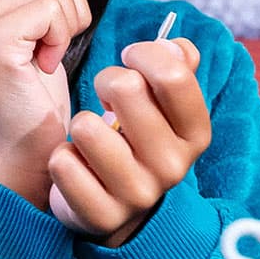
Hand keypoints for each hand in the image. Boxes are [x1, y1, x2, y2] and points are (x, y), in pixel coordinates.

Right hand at [0, 0, 88, 206]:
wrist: (24, 155)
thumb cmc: (39, 101)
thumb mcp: (49, 37)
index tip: (51, 39)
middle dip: (71, 7)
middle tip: (53, 49)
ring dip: (68, 23)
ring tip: (47, 58)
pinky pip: (51, 9)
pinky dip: (61, 37)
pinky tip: (45, 66)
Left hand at [48, 36, 211, 244]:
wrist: (119, 208)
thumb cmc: (139, 141)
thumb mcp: (165, 107)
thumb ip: (177, 68)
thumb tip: (175, 44)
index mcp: (196, 134)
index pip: (174, 75)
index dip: (143, 55)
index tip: (131, 60)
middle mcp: (174, 166)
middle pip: (126, 88)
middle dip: (107, 82)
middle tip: (108, 99)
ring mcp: (139, 193)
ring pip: (87, 126)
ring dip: (82, 123)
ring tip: (93, 137)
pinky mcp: (101, 214)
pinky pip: (63, 163)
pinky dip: (63, 157)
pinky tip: (78, 165)